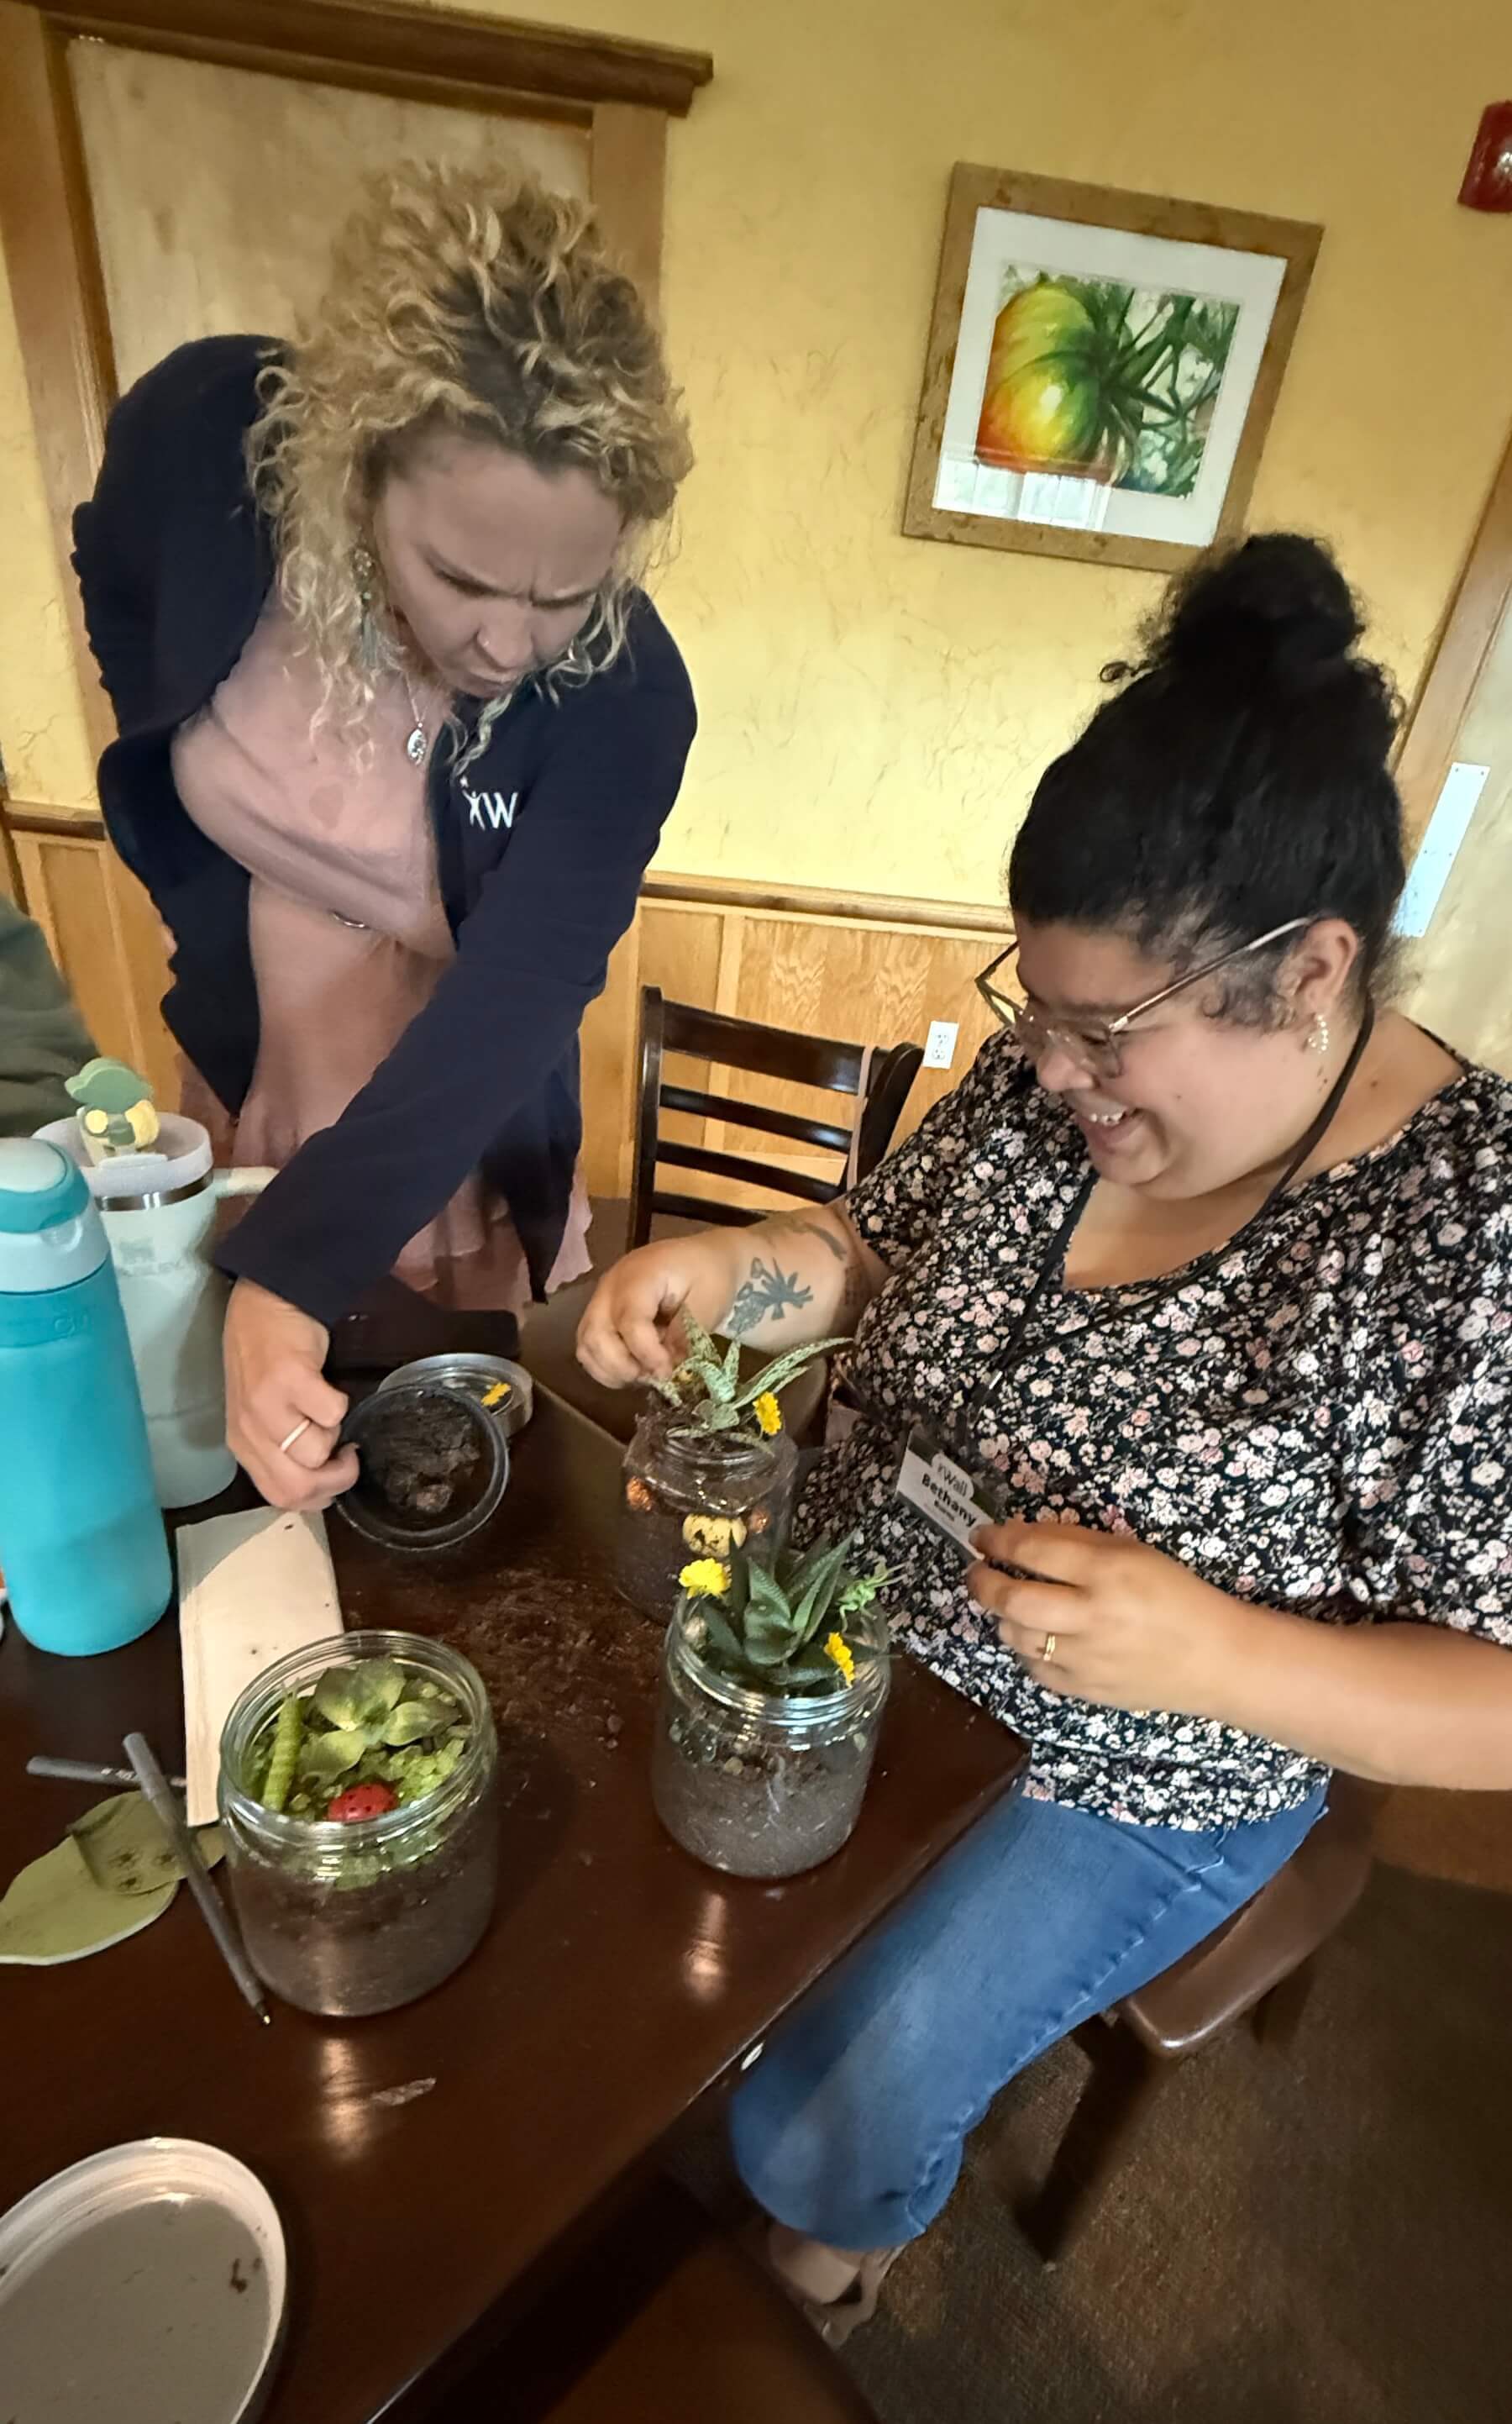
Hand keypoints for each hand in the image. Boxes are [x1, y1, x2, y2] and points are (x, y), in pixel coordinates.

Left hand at [224, 1279, 358, 1512]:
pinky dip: (341, 1403)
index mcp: (242, 1444)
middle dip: (337, 1479)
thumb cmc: (266, 1356)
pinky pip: (333, 1413)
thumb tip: (322, 1483)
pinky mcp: (291, 1379)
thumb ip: (280, 1448)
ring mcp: (266, 1405)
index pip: (279, 1497)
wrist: (266, 1301)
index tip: (334, 1472)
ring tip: (328, 1409)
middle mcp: (249, 1431)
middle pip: (298, 1487)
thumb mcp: (261, 1412)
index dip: (318, 1496)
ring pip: (317, 1452)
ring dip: (336, 1433)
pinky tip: (328, 1386)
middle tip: (349, 1456)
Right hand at [576, 1237, 737, 1390]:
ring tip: (645, 1375)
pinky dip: (605, 1366)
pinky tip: (633, 1370)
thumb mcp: (709, 1303)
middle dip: (623, 1366)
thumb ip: (684, 1335)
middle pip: (596, 1335)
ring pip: (586, 1344)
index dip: (646, 1354)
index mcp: (640, 1276)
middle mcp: (611, 1286)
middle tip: (655, 1377)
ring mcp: (602, 1298)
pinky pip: (589, 1346)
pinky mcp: (601, 1312)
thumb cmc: (711, 1275)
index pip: (630, 1322)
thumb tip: (665, 1367)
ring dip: (612, 1369)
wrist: (706, 1256)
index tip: (668, 1372)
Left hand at [966, 1517, 1243, 1716]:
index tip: (982, 1536)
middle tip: (977, 1572)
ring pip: (1016, 1637)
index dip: (998, 1540)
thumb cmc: (1175, 1594)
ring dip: (1003, 1617)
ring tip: (1009, 1604)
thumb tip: (1019, 1535)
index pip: (1033, 1550)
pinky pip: (1035, 1669)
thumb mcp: (1132, 1552)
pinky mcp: (1085, 1691)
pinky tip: (1036, 1638)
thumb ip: (1076, 1542)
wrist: (1215, 1659)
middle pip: (1011, 1599)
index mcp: (1107, 1572)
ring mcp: (1085, 1659)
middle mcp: (1090, 1616)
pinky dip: (1026, 1651)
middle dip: (983, 1582)